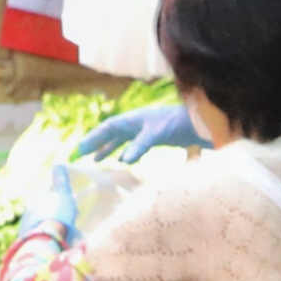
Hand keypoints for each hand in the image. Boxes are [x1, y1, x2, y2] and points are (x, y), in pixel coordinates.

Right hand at [71, 102, 202, 162]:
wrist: (199, 122)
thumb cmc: (177, 123)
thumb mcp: (156, 134)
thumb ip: (140, 146)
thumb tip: (124, 160)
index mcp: (132, 119)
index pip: (107, 128)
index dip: (93, 138)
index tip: (80, 149)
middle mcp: (136, 123)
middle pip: (111, 133)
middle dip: (96, 143)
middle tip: (81, 154)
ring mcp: (144, 130)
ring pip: (121, 139)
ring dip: (108, 148)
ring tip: (96, 159)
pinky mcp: (154, 137)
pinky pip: (133, 144)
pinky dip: (125, 152)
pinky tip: (123, 160)